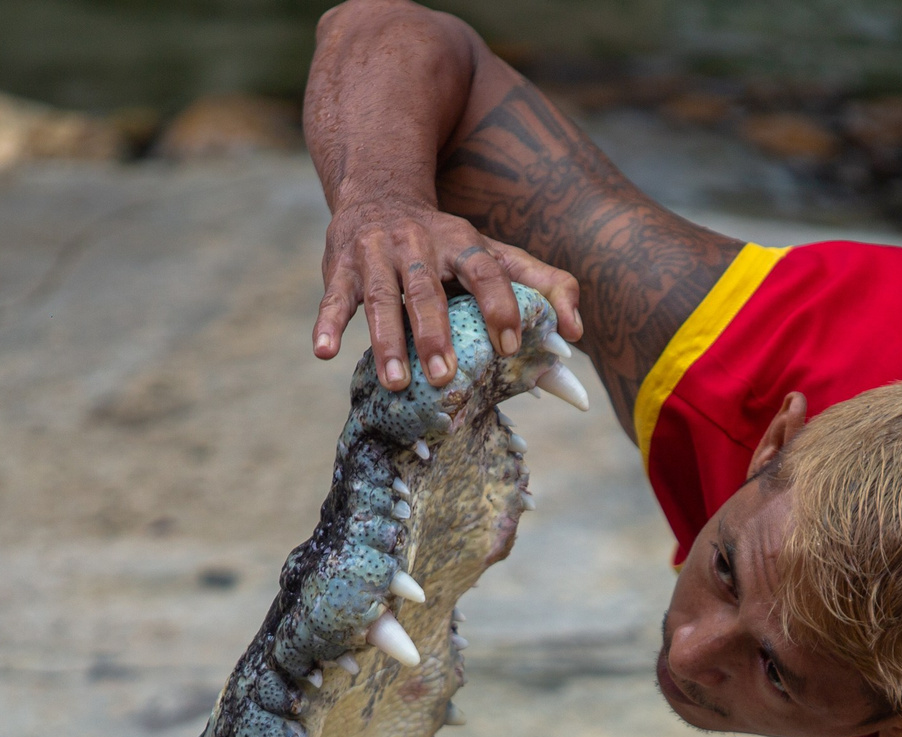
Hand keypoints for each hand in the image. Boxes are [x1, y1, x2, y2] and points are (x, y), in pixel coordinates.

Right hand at [312, 191, 582, 389]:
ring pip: (381, 298)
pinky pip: (334, 298)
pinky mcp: (340, 267)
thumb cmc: (446, 242)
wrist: (379, 191)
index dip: (499, 304)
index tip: (509, 345)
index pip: (486, 270)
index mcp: (462, 241)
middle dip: (436, 333)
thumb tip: (576, 333)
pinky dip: (328, 323)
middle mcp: (418, 244)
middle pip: (427, 290)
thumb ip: (543, 284)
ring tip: (396, 381)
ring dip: (387, 340)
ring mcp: (375, 254)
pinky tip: (325, 352)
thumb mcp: (495, 251)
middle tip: (446, 376)